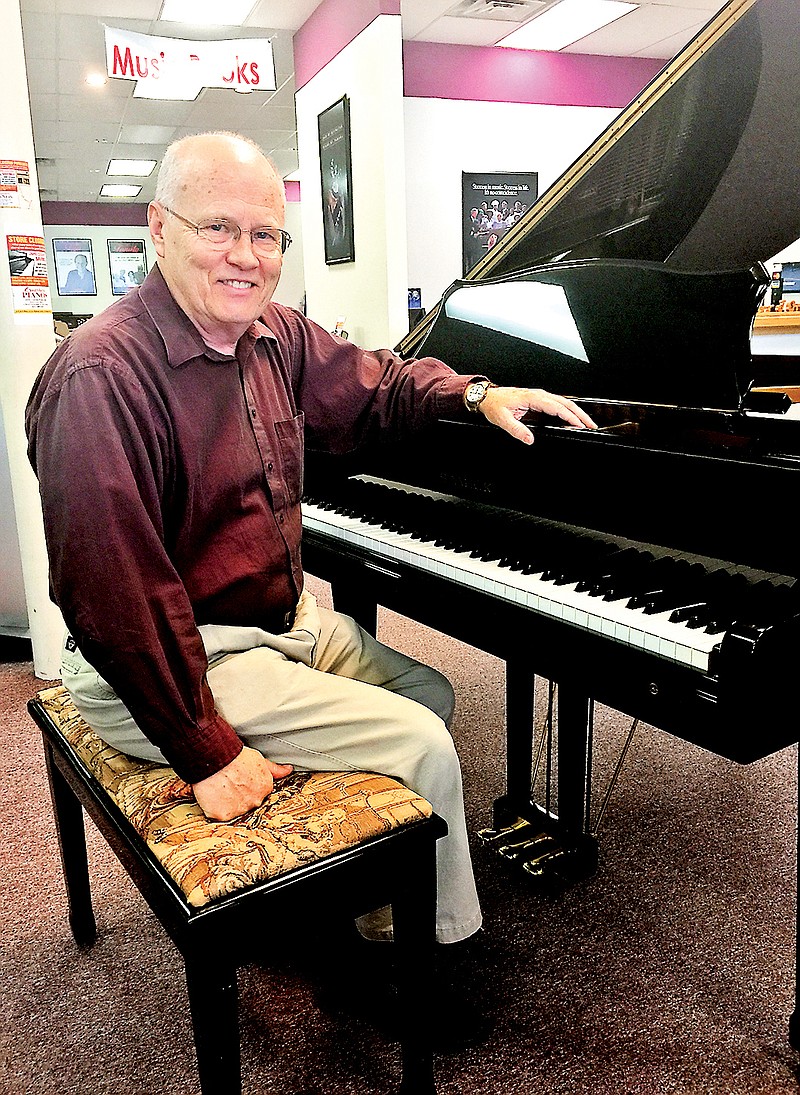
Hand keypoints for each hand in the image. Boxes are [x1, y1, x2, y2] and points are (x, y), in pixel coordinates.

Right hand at [192, 746, 292, 820]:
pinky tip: (212, 795)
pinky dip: (214, 808)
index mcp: (265, 789)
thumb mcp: (258, 760)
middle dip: (238, 797)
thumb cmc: (234, 756)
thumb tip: (287, 770)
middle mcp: (255, 801)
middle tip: (228, 784)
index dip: (247, 787)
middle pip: (247, 804)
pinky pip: (218, 815)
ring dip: (226, 803)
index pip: (258, 794)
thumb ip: (274, 769)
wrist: (215, 758)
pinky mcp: (223, 815)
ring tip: (219, 787)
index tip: (239, 782)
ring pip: (233, 811)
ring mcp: (239, 810)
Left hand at [479, 386, 596, 444]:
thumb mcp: (502, 420)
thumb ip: (517, 430)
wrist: (488, 397)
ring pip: (564, 401)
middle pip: (566, 403)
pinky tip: (573, 418)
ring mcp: (539, 395)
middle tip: (591, 425)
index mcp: (532, 397)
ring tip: (587, 422)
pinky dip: (569, 410)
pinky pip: (558, 403)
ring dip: (577, 411)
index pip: (557, 407)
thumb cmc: (495, 405)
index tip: (579, 425)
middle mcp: (538, 395)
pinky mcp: (539, 399)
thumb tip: (530, 439)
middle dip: (580, 414)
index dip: (570, 416)